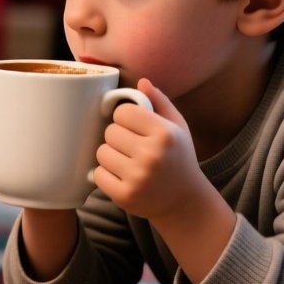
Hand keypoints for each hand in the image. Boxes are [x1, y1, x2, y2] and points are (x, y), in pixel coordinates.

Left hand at [91, 78, 214, 222]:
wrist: (185, 202)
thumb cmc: (179, 159)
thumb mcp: (178, 128)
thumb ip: (160, 103)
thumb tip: (141, 82)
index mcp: (164, 133)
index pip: (122, 112)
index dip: (124, 119)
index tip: (133, 128)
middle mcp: (151, 154)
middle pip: (109, 132)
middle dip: (117, 138)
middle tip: (131, 148)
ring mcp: (137, 177)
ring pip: (101, 153)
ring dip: (110, 157)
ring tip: (127, 163)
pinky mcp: (125, 195)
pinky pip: (98, 175)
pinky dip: (106, 176)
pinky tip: (122, 177)